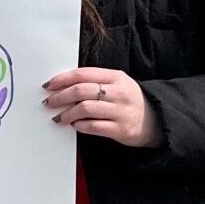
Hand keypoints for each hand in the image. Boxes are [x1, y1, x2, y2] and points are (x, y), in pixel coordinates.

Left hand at [42, 68, 159, 147]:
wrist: (155, 120)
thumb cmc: (128, 100)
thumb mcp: (116, 84)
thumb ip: (94, 81)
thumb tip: (62, 85)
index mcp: (115, 77)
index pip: (82, 74)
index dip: (62, 79)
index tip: (48, 85)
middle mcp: (119, 92)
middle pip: (81, 90)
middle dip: (60, 96)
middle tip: (49, 102)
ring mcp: (121, 111)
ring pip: (85, 108)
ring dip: (67, 113)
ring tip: (59, 117)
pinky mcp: (121, 129)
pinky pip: (94, 126)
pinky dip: (80, 126)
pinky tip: (75, 125)